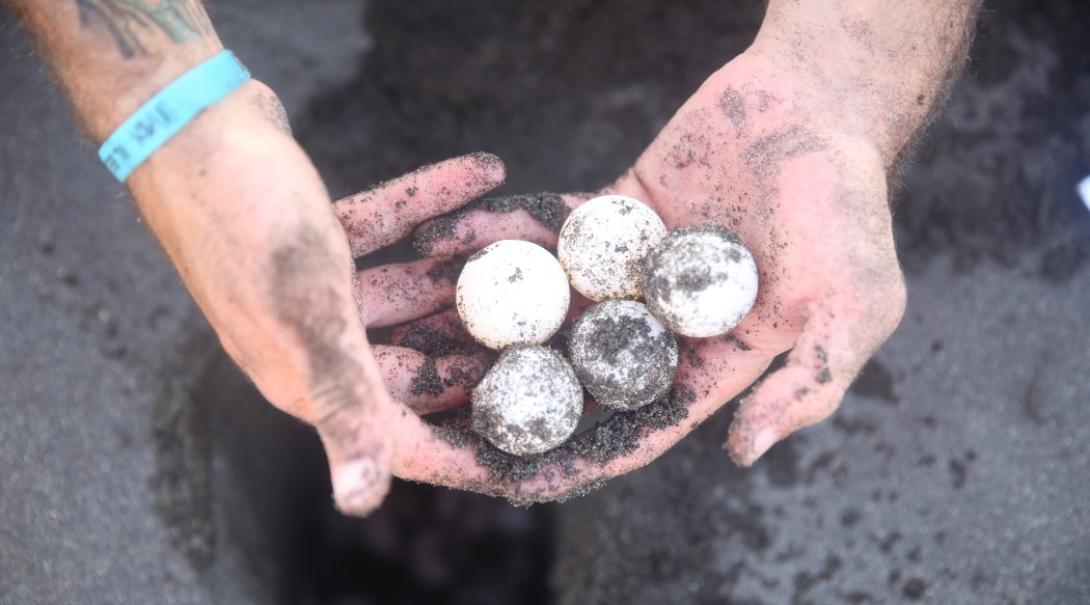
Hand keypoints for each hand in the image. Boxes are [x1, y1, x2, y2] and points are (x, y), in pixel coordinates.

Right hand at [126, 81, 504, 513]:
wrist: (184, 123)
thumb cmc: (242, 218)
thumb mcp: (307, 313)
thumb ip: (345, 401)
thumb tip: (360, 503)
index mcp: (310, 377)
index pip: (403, 436)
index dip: (465, 448)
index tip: (532, 444)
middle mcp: (315, 342)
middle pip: (420, 359)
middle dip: (485, 345)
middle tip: (554, 333)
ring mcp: (318, 290)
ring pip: (413, 288)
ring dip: (468, 265)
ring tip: (531, 244)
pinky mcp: (322, 240)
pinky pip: (393, 229)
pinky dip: (433, 203)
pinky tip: (485, 171)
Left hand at [381, 51, 905, 501]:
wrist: (821, 103)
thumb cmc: (849, 207)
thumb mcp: (855, 306)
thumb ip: (807, 381)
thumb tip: (745, 454)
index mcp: (720, 361)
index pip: (642, 424)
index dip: (584, 455)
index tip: (518, 479)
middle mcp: (669, 323)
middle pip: (583, 373)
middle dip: (519, 398)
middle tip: (449, 415)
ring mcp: (638, 269)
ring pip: (557, 304)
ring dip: (494, 321)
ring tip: (421, 333)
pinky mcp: (618, 213)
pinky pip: (554, 233)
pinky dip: (507, 237)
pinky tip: (449, 244)